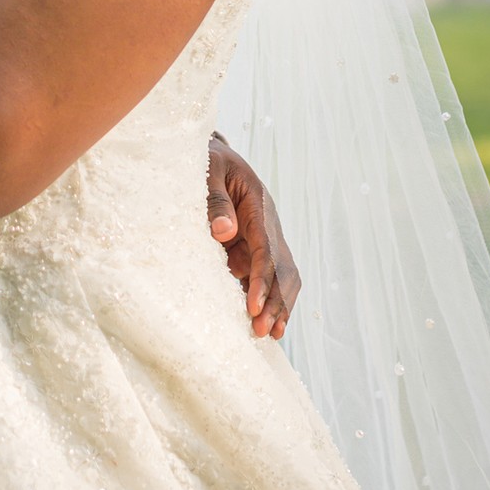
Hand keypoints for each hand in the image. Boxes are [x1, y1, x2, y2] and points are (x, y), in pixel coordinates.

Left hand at [206, 132, 299, 339]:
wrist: (213, 155)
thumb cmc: (209, 160)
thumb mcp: (209, 169)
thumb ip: (214, 198)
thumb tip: (224, 231)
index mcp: (259, 207)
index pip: (266, 250)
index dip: (261, 280)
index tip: (252, 306)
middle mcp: (267, 226)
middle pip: (281, 269)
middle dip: (276, 301)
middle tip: (263, 331)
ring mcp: (261, 239)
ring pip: (279, 277)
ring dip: (277, 305)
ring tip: (270, 335)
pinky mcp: (250, 248)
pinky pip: (262, 277)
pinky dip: (264, 299)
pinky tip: (261, 323)